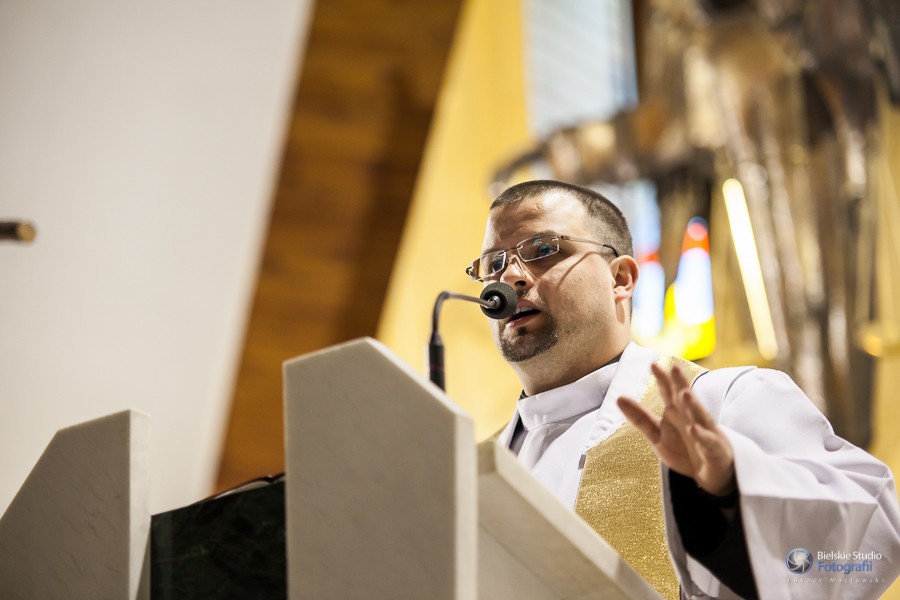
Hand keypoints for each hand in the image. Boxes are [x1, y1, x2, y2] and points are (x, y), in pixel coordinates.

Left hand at [617, 363, 735, 495]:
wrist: (709, 475)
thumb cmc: (683, 449)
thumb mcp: (657, 434)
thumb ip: (640, 417)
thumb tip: (618, 398)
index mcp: (677, 412)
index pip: (668, 393)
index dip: (662, 379)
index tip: (653, 365)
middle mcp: (691, 418)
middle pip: (685, 399)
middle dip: (681, 383)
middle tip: (674, 368)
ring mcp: (705, 432)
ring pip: (699, 416)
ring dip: (693, 405)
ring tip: (684, 394)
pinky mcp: (713, 450)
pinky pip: (707, 442)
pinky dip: (701, 436)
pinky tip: (693, 429)